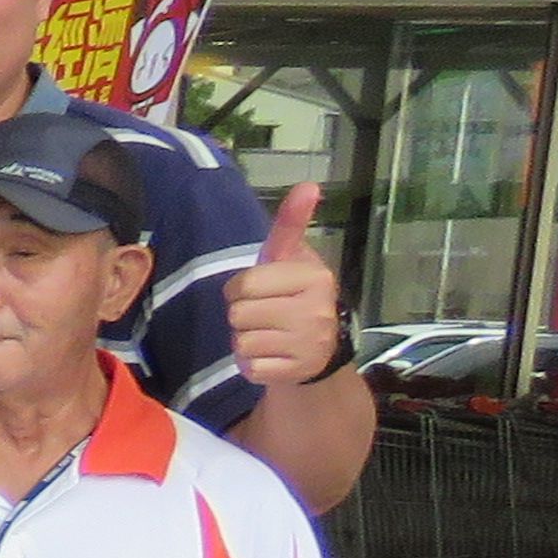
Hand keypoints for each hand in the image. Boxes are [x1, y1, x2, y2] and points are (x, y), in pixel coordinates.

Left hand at [221, 182, 340, 387]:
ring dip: (246, 340)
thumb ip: (292, 223)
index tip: (258, 291)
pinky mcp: (296, 372)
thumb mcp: (291, 258)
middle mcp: (317, 311)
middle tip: (265, 315)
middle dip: (242, 315)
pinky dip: (252, 364)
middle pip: (238, 313)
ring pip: (241, 341)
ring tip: (269, 335)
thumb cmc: (295, 295)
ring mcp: (309, 344)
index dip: (240, 289)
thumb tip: (308, 184)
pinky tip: (272, 356)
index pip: (244, 284)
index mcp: (315, 278)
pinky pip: (249, 366)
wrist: (320, 349)